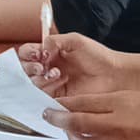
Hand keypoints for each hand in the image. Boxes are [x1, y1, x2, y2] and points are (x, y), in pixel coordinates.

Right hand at [15, 32, 129, 97]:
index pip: (28, 53)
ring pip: (32, 83)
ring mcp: (52, 84)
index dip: (28, 53)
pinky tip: (57, 83)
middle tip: (42, 66)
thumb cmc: (99, 57)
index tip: (37, 53)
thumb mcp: (75, 41)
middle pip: (25, 69)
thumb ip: (54, 41)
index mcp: (50, 53)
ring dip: (40, 78)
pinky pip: (42, 97)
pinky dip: (45, 90)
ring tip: (57, 74)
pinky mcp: (58, 98)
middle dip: (30, 67)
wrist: (114, 76)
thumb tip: (41, 48)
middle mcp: (48, 69)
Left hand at [42, 91, 139, 139]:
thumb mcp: (128, 97)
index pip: (73, 119)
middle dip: (65, 128)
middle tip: (59, 118)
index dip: (56, 115)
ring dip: (78, 139)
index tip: (46, 110)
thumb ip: (97, 103)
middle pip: (76, 137)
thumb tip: (70, 106)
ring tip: (77, 129)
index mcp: (110, 120)